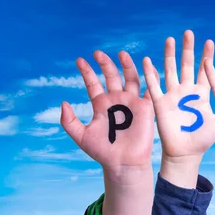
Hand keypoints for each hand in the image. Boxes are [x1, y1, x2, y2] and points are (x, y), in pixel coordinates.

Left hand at [61, 50, 154, 175]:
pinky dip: (150, 77)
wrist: (124, 162)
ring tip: (121, 53)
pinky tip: (148, 65)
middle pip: (112, 76)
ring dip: (127, 65)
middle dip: (105, 64)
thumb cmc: (103, 151)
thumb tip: (64, 102)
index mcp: (101, 105)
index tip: (79, 60)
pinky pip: (149, 89)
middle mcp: (116, 100)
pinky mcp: (146, 108)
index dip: (86, 72)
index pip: (93, 83)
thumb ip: (69, 121)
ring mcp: (132, 102)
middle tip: (98, 53)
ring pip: (130, 78)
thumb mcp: (81, 136)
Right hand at [143, 30, 214, 158]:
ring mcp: (172, 96)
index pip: (205, 70)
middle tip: (189, 32)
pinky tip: (147, 61)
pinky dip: (150, 75)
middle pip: (187, 65)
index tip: (211, 41)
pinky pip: (154, 87)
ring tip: (170, 39)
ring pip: (170, 70)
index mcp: (201, 93)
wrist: (186, 154)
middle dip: (188, 49)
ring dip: (169, 55)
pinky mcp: (161, 104)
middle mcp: (186, 91)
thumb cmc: (203, 139)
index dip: (207, 56)